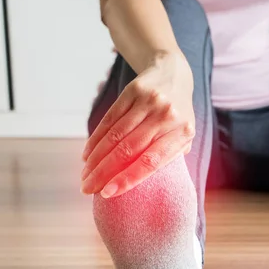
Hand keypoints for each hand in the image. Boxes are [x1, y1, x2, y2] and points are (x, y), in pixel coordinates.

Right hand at [80, 52, 194, 197]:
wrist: (173, 74)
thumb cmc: (177, 116)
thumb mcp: (181, 137)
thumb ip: (167, 158)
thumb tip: (136, 183)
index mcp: (183, 133)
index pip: (151, 162)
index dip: (128, 179)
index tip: (108, 194)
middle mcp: (167, 116)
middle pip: (129, 150)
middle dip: (104, 172)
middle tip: (87, 188)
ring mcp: (150, 101)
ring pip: (115, 136)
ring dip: (96, 158)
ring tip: (85, 174)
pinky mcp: (134, 91)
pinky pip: (110, 119)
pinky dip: (96, 139)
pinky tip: (87, 154)